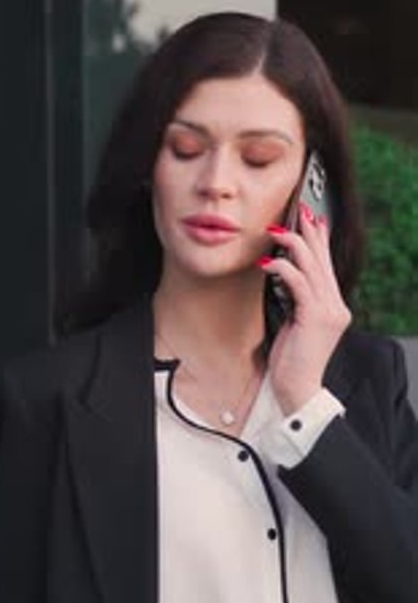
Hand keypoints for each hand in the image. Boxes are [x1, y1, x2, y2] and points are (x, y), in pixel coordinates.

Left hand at [258, 203, 351, 414]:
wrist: (297, 390)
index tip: (308, 218)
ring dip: (291, 244)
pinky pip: (298, 282)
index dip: (319, 238)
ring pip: (312, 265)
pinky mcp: (315, 317)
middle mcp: (336, 305)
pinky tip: (266, 262)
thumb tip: (284, 276)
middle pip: (322, 259)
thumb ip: (296, 302)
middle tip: (294, 212)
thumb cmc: (291, 362)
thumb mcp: (295, 325)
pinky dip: (281, 268)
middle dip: (308, 232)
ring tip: (274, 232)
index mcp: (333, 307)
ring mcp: (329, 311)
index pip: (326, 265)